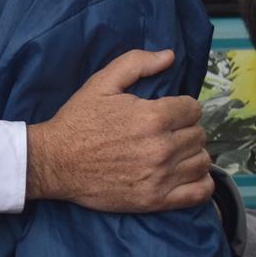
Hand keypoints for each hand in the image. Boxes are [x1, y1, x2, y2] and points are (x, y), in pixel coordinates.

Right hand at [25, 49, 212, 212]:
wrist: (54, 162)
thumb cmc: (77, 121)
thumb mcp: (101, 83)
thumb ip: (136, 63)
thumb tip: (170, 56)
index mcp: (153, 117)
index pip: (193, 109)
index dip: (181, 108)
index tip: (168, 113)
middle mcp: (161, 147)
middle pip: (199, 134)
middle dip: (185, 130)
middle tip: (166, 132)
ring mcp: (160, 176)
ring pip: (202, 161)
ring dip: (191, 154)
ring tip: (173, 152)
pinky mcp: (156, 200)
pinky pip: (199, 192)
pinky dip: (200, 183)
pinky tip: (186, 174)